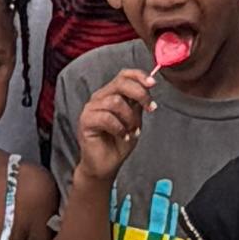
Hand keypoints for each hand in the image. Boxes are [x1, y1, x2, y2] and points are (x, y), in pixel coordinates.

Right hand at [72, 68, 153, 184]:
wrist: (106, 165)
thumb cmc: (119, 142)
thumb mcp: (134, 119)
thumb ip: (137, 103)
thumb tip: (148, 86)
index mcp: (111, 93)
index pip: (124, 75)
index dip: (139, 75)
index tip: (153, 83)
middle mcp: (99, 97)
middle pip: (120, 83)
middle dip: (140, 94)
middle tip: (150, 108)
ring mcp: (90, 108)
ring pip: (115, 101)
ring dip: (130, 118)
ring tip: (132, 131)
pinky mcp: (85, 121)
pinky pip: (106, 118)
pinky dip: (119, 128)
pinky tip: (123, 136)